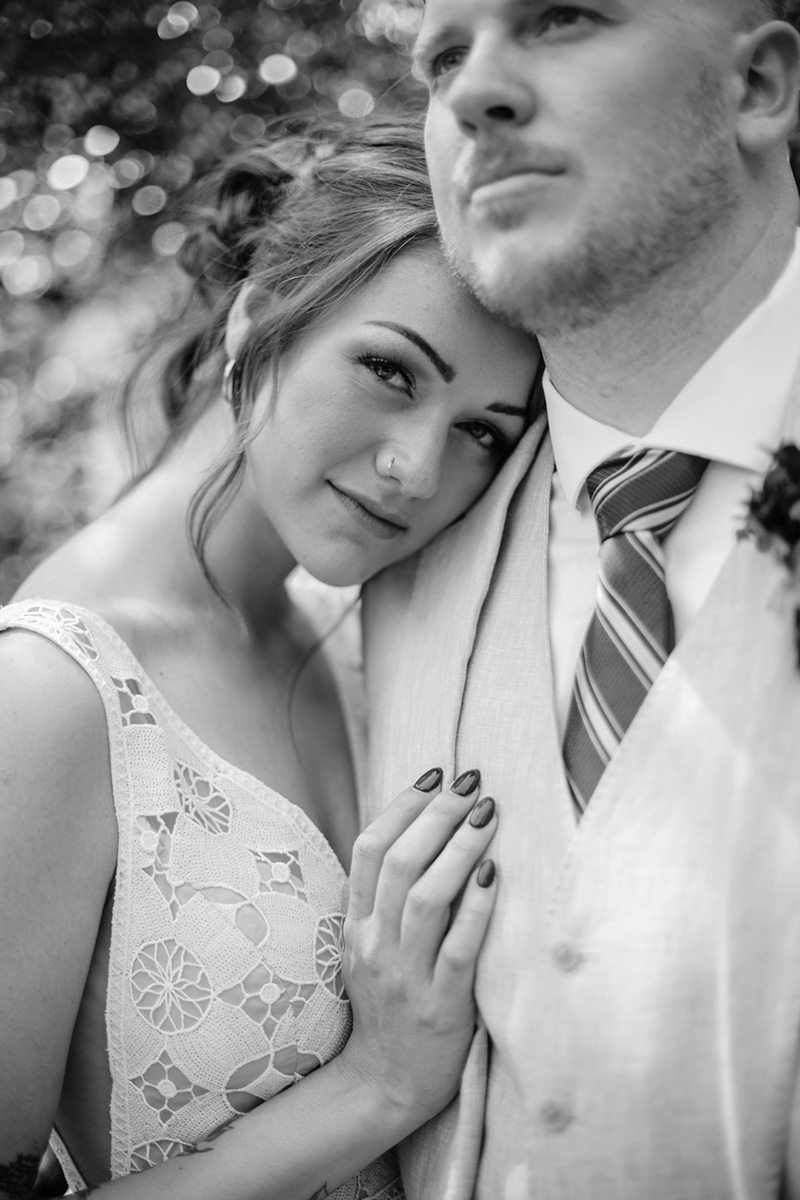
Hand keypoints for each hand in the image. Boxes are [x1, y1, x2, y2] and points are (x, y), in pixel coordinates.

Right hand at [337, 768, 496, 1125]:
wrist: (382, 1084)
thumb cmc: (387, 1005)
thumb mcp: (367, 947)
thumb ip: (382, 899)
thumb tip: (419, 832)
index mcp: (356, 925)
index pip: (368, 849)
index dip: (401, 805)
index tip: (435, 773)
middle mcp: (374, 944)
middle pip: (400, 863)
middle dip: (437, 815)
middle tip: (471, 783)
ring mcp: (404, 976)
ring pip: (425, 898)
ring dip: (459, 848)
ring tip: (489, 813)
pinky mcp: (439, 1006)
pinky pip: (457, 949)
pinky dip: (475, 908)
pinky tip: (493, 875)